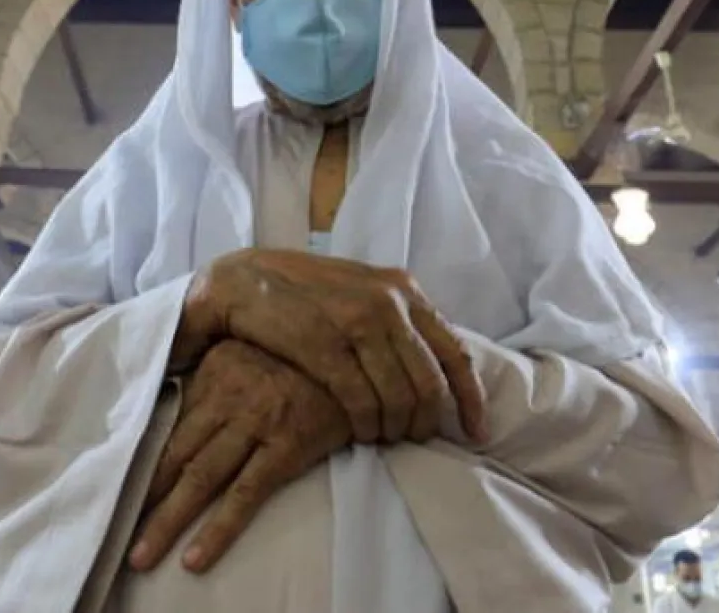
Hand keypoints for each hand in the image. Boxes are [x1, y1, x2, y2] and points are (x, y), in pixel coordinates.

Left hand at [130, 340, 350, 573]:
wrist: (359, 353)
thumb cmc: (303, 355)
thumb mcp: (251, 351)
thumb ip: (214, 376)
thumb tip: (174, 403)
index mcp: (213, 372)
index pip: (167, 424)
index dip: (139, 462)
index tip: (114, 487)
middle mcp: (228, 397)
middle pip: (174, 456)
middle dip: (142, 499)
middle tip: (114, 533)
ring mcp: (257, 422)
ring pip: (200, 479)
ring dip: (167, 521)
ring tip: (142, 556)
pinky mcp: (287, 446)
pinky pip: (245, 495)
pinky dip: (218, 529)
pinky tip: (196, 558)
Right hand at [177, 248, 486, 444]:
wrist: (243, 279)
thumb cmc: (306, 291)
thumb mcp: (364, 289)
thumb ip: (399, 319)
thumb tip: (433, 367)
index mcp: (404, 290)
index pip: (454, 353)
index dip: (471, 399)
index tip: (475, 432)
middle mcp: (389, 304)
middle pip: (430, 385)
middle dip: (425, 422)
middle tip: (412, 439)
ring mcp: (357, 325)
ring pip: (399, 399)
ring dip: (394, 429)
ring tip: (382, 437)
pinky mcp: (324, 348)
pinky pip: (362, 403)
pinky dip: (366, 426)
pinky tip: (359, 432)